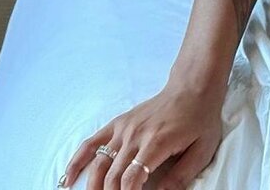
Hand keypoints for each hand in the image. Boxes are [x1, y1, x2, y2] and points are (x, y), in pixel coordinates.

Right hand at [58, 81, 224, 189]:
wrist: (192, 88)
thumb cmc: (200, 120)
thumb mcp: (201, 151)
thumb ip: (180, 177)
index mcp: (156, 143)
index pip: (132, 178)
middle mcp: (135, 135)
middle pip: (113, 176)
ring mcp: (124, 128)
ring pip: (100, 163)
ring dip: (93, 186)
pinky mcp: (118, 123)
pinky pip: (92, 142)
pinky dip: (78, 160)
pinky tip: (68, 177)